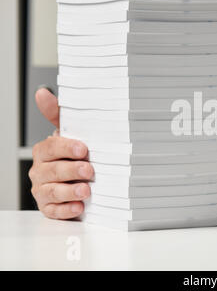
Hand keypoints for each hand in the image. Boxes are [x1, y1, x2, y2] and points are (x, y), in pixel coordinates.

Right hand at [29, 88, 92, 219]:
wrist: (74, 181)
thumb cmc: (71, 157)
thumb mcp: (68, 135)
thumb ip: (56, 115)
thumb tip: (43, 93)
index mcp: (45, 152)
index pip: (51, 147)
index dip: (67, 148)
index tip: (84, 149)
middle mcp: (41, 171)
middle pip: (52, 170)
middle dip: (71, 170)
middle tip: (89, 170)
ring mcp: (43, 190)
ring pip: (52, 191)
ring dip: (70, 191)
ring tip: (86, 190)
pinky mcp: (49, 208)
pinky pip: (54, 211)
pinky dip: (66, 209)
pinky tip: (78, 207)